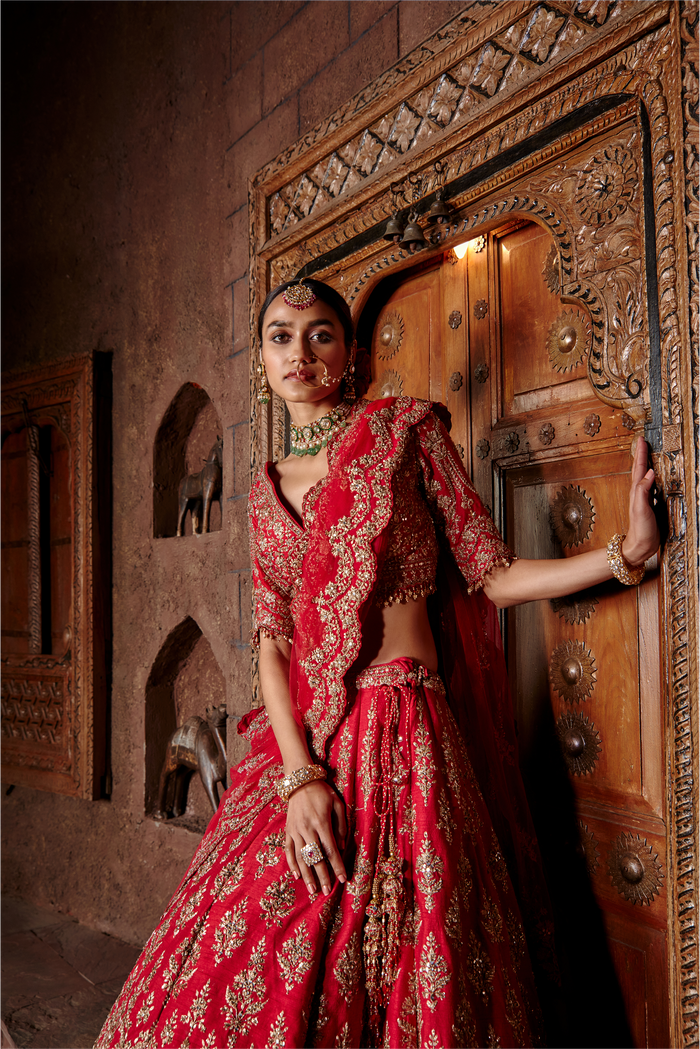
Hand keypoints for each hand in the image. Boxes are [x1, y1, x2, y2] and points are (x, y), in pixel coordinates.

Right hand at [284, 780, 346, 895]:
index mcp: (321, 822)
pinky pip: (288, 850)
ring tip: (312, 890)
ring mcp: (295, 831)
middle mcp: (307, 828)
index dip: (337, 866)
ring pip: (301, 857)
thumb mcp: (337, 804)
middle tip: (327, 891)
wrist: (300, 781)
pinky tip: (297, 875)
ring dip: (307, 875)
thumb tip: (342, 846)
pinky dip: (292, 864)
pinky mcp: (287, 831)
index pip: (331, 850)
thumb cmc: (322, 792)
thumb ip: (341, 825)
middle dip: (322, 876)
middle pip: (316, 857)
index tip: (343, 879)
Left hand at [622, 438, 659, 565]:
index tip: (642, 440)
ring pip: (643, 477)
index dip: (641, 454)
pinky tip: (654, 477)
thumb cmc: (640, 530)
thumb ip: (643, 491)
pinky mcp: (649, 506)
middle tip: (643, 442)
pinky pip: (649, 486)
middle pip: (639, 470)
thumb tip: (649, 473)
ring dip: (645, 464)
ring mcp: (643, 499)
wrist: (640, 548)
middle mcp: (638, 494)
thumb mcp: (641, 510)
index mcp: (636, 492)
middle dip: (641, 455)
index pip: (639, 469)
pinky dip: (651, 477)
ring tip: (647, 453)